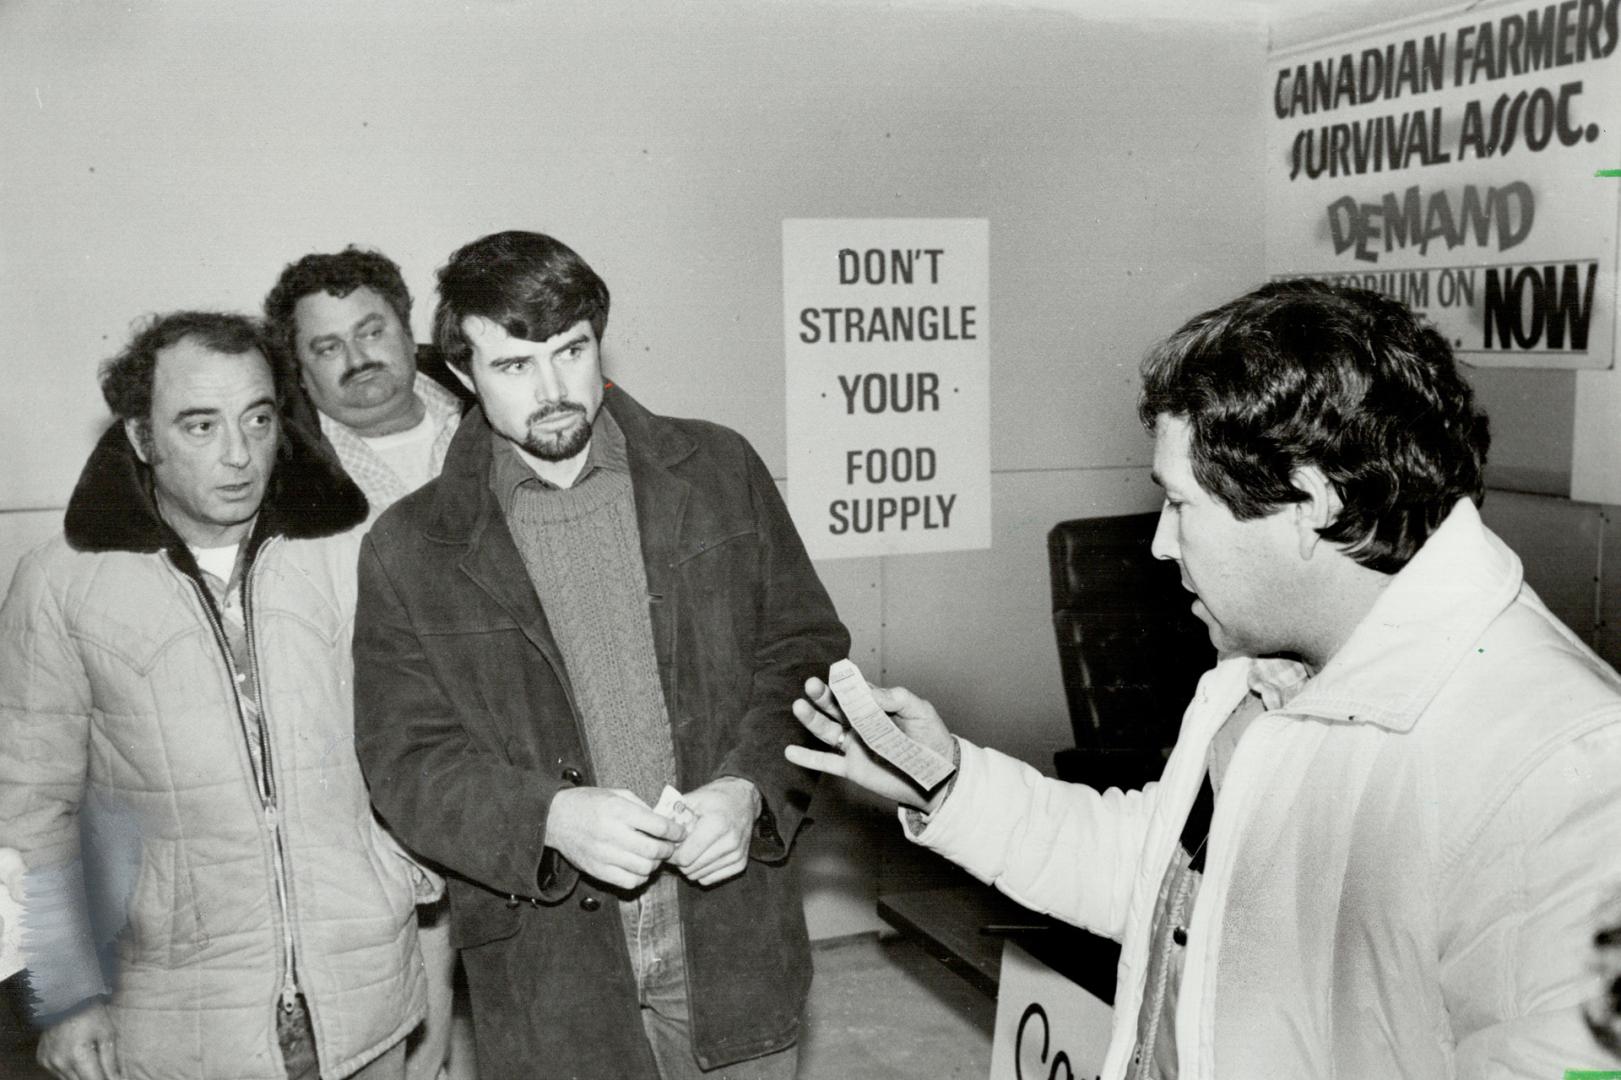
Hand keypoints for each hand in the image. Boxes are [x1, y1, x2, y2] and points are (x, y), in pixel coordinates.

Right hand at [38, 1002, 120, 1079]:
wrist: (65, 998)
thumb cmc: (91, 1013)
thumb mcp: (107, 1034)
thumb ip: (110, 1061)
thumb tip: (116, 1078)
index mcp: (78, 1056)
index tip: (114, 1078)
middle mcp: (60, 1062)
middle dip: (93, 1078)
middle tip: (104, 1073)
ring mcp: (48, 1061)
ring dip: (80, 1075)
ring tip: (92, 1064)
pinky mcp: (42, 1058)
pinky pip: (57, 1072)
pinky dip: (68, 1070)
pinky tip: (77, 1059)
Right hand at [545, 787, 685, 889]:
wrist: (555, 818)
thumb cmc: (589, 803)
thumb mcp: (616, 794)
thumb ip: (641, 807)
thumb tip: (666, 821)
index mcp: (618, 811)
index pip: (658, 826)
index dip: (675, 831)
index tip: (680, 832)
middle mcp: (611, 834)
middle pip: (653, 850)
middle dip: (668, 849)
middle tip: (670, 846)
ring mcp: (603, 855)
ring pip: (644, 869)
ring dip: (655, 864)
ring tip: (655, 856)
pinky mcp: (597, 871)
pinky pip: (629, 882)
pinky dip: (640, 877)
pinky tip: (640, 868)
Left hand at [668, 777, 759, 885]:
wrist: (743, 799)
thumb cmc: (715, 798)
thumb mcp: (693, 798)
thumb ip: (672, 815)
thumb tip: (653, 831)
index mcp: (717, 825)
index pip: (685, 857)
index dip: (670, 854)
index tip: (668, 845)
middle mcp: (730, 842)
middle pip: (691, 869)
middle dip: (678, 861)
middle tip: (677, 847)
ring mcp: (737, 855)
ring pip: (699, 876)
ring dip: (690, 867)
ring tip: (690, 849)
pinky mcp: (740, 864)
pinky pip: (710, 879)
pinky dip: (702, 871)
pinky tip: (702, 855)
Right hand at [786, 676, 954, 810]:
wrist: (939, 776)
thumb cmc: (932, 738)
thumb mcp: (920, 712)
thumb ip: (897, 698)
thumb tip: (870, 691)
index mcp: (875, 706)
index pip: (855, 690)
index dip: (844, 682)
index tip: (835, 673)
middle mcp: (860, 723)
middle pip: (835, 707)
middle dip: (823, 695)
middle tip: (811, 684)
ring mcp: (854, 745)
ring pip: (827, 730)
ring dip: (811, 719)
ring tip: (798, 706)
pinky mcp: (852, 768)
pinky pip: (826, 763)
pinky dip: (808, 758)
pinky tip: (790, 751)